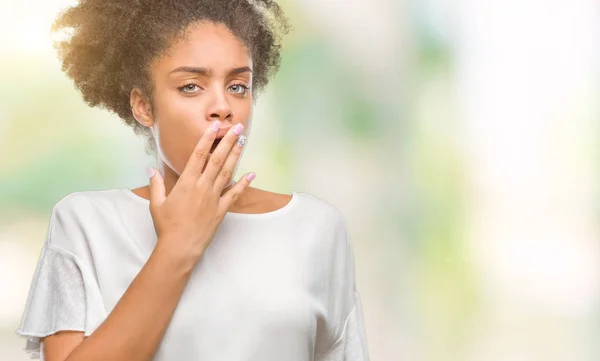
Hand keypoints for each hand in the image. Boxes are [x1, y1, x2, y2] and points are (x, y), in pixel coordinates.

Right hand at [146, 120, 254, 259]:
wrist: (180, 247)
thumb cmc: (166, 226)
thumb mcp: (156, 203)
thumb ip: (156, 184)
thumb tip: (150, 168)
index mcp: (186, 183)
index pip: (199, 155)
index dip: (208, 139)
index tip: (216, 126)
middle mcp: (202, 187)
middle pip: (217, 159)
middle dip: (228, 141)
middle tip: (238, 127)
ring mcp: (214, 198)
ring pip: (227, 172)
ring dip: (236, 156)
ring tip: (243, 142)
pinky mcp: (221, 210)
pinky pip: (234, 194)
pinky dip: (243, 184)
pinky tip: (251, 174)